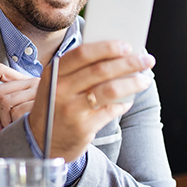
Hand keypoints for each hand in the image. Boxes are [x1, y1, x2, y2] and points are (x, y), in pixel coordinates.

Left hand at [0, 64, 38, 132]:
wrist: (60, 136)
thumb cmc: (37, 123)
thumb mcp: (15, 109)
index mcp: (26, 81)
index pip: (0, 70)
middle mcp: (34, 82)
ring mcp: (40, 93)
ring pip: (5, 103)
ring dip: (2, 121)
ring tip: (9, 129)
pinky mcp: (43, 104)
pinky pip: (16, 113)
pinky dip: (12, 124)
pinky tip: (18, 130)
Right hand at [28, 41, 154, 161]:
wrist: (40, 141)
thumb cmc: (55, 105)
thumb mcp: (56, 84)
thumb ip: (77, 70)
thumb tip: (115, 56)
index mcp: (54, 73)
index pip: (82, 54)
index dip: (107, 48)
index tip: (127, 45)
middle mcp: (60, 90)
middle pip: (100, 70)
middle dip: (128, 63)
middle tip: (146, 60)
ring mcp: (71, 110)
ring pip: (109, 90)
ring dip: (132, 83)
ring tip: (145, 80)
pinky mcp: (83, 127)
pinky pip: (110, 110)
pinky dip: (123, 103)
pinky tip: (128, 100)